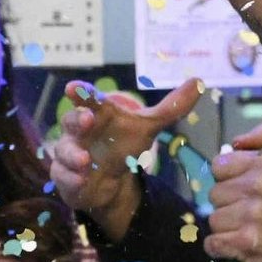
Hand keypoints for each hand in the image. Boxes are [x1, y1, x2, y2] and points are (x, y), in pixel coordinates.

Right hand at [43, 77, 199, 239]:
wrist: (110, 180)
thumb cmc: (123, 144)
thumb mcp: (148, 127)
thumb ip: (171, 107)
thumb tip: (199, 81)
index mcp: (98, 114)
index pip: (88, 100)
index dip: (81, 93)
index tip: (74, 87)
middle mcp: (79, 132)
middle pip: (72, 121)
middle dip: (77, 120)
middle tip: (87, 120)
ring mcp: (69, 154)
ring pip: (64, 150)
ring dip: (73, 154)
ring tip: (85, 160)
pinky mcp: (65, 177)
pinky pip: (62, 175)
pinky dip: (70, 177)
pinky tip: (81, 179)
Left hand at [203, 125, 261, 261]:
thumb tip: (235, 141)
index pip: (218, 166)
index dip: (227, 176)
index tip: (239, 183)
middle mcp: (254, 188)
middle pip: (214, 194)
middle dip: (227, 200)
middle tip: (245, 206)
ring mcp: (249, 217)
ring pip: (214, 219)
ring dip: (225, 224)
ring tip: (244, 224)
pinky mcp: (246, 243)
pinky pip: (214, 243)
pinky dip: (219, 245)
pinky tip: (233, 242)